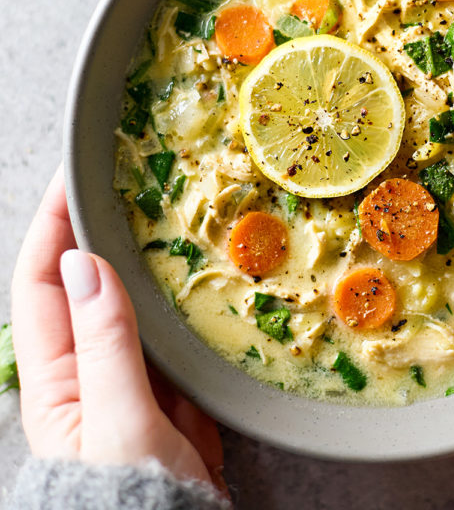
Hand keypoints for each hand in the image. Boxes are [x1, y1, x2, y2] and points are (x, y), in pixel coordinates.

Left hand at [11, 166, 224, 488]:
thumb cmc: (132, 500)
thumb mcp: (117, 421)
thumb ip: (104, 343)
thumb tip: (83, 265)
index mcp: (57, 376)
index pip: (43, 282)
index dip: (53, 228)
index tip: (72, 181)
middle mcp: (90, 366)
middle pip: (90, 282)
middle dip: (102, 231)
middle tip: (129, 184)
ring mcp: (134, 372)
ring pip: (138, 299)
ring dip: (149, 260)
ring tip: (171, 217)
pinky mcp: (172, 384)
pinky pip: (176, 327)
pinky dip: (186, 298)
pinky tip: (204, 275)